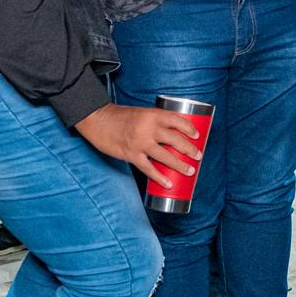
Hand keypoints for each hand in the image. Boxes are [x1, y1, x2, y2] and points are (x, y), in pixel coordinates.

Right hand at [75, 104, 202, 186]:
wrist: (97, 119)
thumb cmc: (120, 116)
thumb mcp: (141, 113)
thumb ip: (155, 121)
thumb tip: (172, 133)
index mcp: (152, 114)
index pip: (177, 120)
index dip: (190, 128)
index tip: (197, 136)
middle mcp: (148, 128)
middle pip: (175, 139)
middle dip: (190, 149)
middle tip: (198, 156)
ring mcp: (140, 143)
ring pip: (165, 156)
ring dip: (180, 165)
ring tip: (190, 170)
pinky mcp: (131, 155)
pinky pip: (149, 169)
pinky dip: (160, 178)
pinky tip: (168, 183)